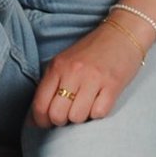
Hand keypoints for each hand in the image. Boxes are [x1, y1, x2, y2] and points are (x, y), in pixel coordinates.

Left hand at [29, 17, 149, 128]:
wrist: (122, 33)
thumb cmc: (91, 52)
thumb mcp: (64, 62)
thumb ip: (49, 87)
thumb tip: (33, 120)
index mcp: (57, 67)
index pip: (40, 105)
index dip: (41, 121)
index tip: (47, 123)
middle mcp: (73, 72)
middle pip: (57, 115)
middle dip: (61, 122)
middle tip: (68, 114)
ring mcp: (93, 78)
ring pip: (78, 117)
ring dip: (81, 117)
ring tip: (85, 106)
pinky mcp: (113, 85)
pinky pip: (99, 113)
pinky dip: (98, 113)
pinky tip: (99, 102)